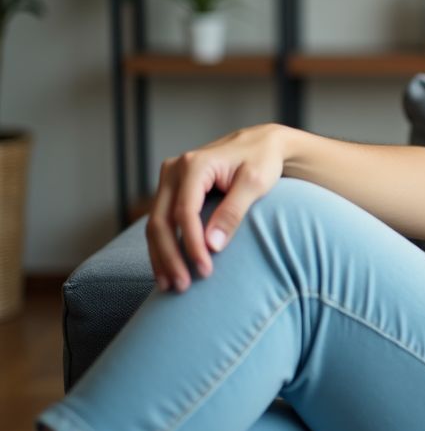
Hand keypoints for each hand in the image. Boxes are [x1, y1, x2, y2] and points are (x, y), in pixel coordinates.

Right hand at [147, 124, 288, 292]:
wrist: (262, 143)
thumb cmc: (263, 160)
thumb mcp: (255, 183)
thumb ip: (233, 212)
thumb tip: (212, 246)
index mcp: (194, 164)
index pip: (185, 212)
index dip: (191, 244)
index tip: (204, 271)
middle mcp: (174, 169)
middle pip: (161, 220)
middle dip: (169, 257)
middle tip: (181, 286)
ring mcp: (169, 179)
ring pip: (155, 224)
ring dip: (160, 257)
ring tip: (170, 286)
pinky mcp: (172, 190)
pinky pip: (161, 222)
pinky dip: (163, 247)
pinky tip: (167, 270)